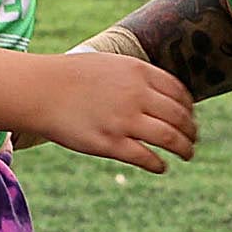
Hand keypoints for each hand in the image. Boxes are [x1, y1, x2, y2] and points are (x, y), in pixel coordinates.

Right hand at [21, 48, 197, 174]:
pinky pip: (146, 158)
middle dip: (191, 131)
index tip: (190, 117)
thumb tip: (159, 95)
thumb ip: (136, 77)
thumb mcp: (110, 65)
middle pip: (180, 117)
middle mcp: (136, 95)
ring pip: (170, 138)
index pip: (179, 92)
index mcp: (138, 72)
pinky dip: (159, 164)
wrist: (39, 90)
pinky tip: (161, 167)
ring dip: (184, 149)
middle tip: (192, 140)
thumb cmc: (72, 77)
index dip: (189, 108)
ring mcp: (124, 120)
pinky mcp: (110, 143)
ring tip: (187, 154)